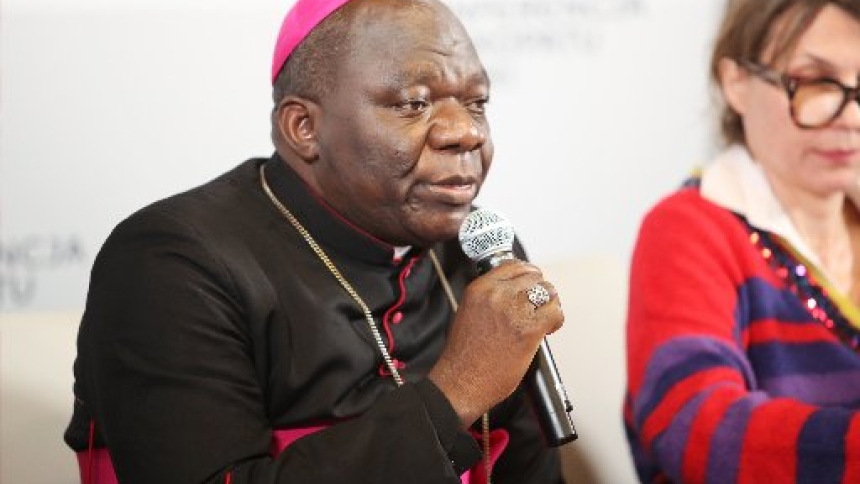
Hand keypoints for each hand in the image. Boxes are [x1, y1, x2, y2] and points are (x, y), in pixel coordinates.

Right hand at [427, 260, 563, 426]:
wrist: (460, 381)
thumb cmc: (464, 354)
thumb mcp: (469, 312)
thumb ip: (489, 298)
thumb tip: (513, 293)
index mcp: (480, 288)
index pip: (514, 266)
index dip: (527, 275)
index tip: (530, 285)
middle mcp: (497, 295)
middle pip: (534, 276)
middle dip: (539, 290)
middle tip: (538, 306)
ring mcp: (513, 311)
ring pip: (548, 292)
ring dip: (550, 304)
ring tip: (543, 318)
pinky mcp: (528, 330)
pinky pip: (555, 313)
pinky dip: (556, 321)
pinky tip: (547, 330)